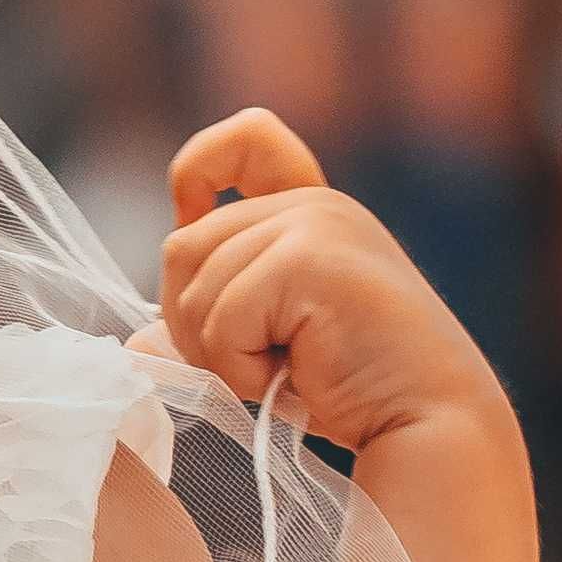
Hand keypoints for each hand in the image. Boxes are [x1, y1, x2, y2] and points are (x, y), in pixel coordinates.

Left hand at [127, 108, 504, 453]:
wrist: (428, 425)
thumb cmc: (356, 392)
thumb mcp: (269, 346)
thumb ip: (210, 323)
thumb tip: (134, 345)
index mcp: (310, 211)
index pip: (247, 136)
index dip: (197, 169)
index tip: (193, 219)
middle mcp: (314, 205)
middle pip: (183, 248)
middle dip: (193, 324)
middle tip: (254, 366)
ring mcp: (314, 224)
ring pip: (191, 289)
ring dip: (220, 354)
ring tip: (284, 373)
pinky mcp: (309, 258)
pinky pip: (222, 317)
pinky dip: (241, 368)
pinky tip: (295, 379)